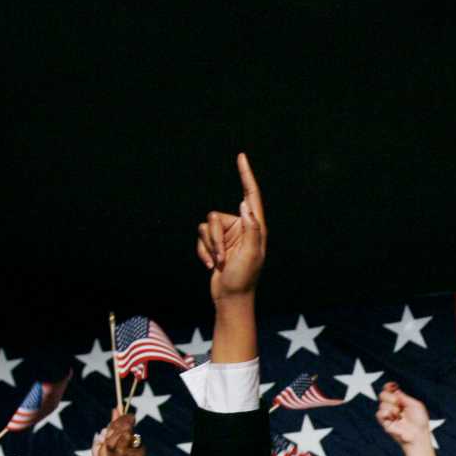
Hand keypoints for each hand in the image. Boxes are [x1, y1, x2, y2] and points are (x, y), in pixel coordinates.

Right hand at [195, 153, 266, 301]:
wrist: (231, 298)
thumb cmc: (243, 279)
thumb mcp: (251, 254)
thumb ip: (250, 228)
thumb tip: (245, 204)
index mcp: (255, 227)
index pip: (250, 196)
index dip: (246, 176)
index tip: (241, 157)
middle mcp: (241, 227)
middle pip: (216, 217)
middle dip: (214, 239)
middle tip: (224, 258)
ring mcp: (227, 235)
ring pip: (206, 226)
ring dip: (209, 247)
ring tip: (219, 263)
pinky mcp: (215, 244)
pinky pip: (200, 237)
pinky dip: (203, 252)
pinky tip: (212, 266)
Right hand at [375, 382, 431, 446]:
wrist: (417, 434)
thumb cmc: (419, 422)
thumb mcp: (416, 405)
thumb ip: (404, 397)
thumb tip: (396, 391)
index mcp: (400, 401)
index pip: (390, 390)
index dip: (388, 386)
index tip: (393, 386)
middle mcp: (393, 406)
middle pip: (382, 395)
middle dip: (390, 398)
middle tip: (399, 404)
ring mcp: (388, 415)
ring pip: (382, 404)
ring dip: (392, 409)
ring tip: (399, 415)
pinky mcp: (384, 422)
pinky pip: (379, 413)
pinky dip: (387, 415)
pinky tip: (394, 419)